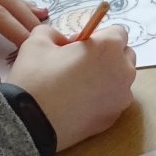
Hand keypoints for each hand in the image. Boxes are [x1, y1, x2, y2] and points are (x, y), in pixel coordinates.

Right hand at [8, 24, 136, 150]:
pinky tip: (78, 103)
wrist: (30, 123)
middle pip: (124, 55)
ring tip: (78, 85)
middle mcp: (123, 71)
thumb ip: (53, 33)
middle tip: (79, 63)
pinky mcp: (113, 118)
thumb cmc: (36, 78)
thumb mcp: (37, 42)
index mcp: (109, 48)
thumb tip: (61, 41)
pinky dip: (102, 98)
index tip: (77, 45)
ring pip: (121, 80)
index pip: (118, 32)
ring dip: (107, 76)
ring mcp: (121, 97)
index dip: (97, 35)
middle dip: (107, 55)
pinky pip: (113, 100)